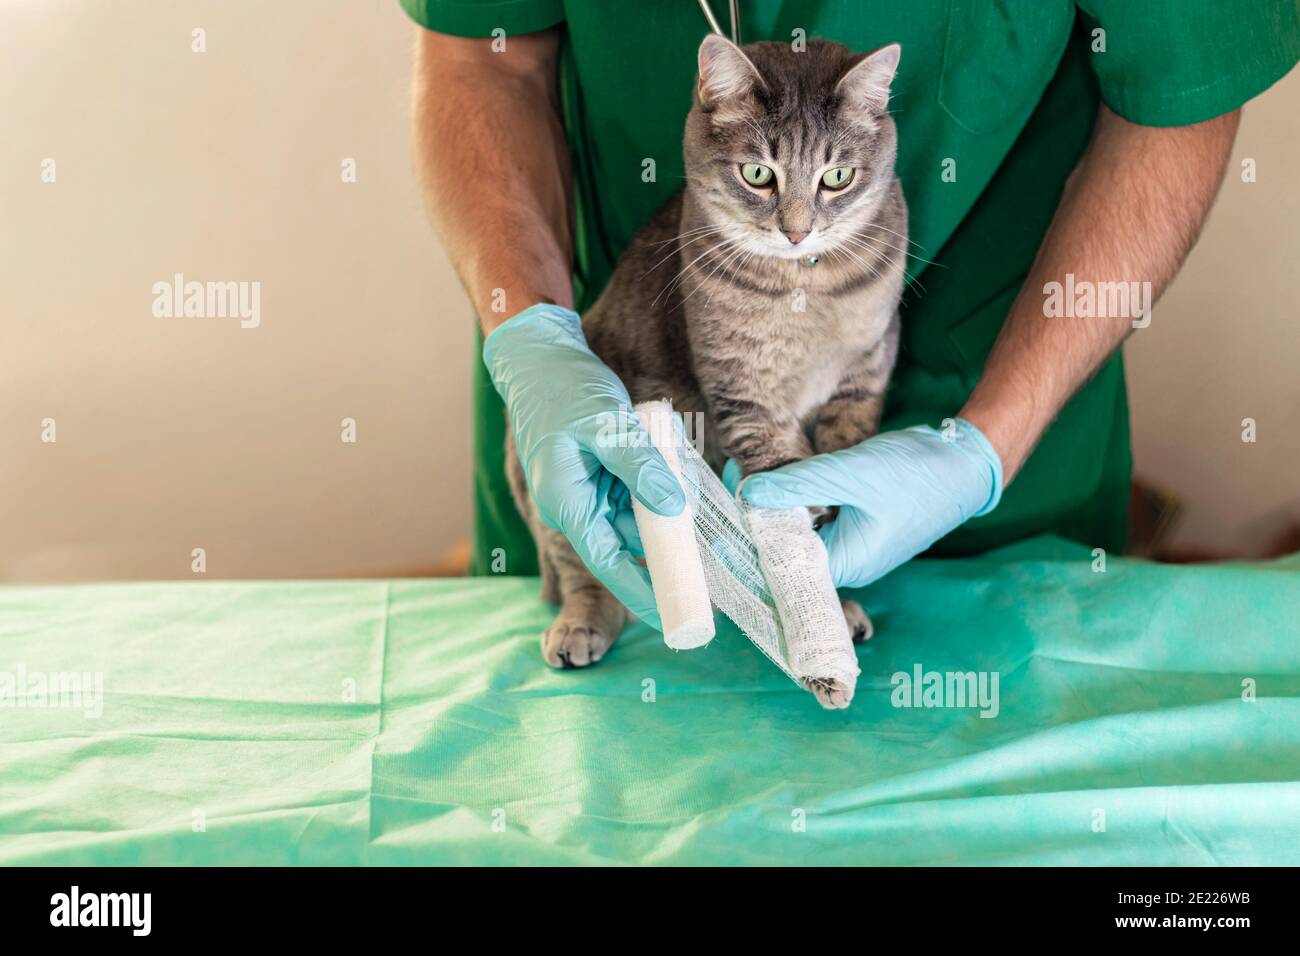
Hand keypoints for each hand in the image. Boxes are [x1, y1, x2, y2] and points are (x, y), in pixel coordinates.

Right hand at [483, 304, 684, 626]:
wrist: (539, 356)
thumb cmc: (564, 389)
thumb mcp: (608, 427)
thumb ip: (642, 470)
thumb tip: (674, 510)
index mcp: (568, 504)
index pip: (610, 562)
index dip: (643, 592)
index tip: (676, 616)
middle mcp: (578, 505)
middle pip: (630, 542)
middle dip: (669, 549)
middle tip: (713, 566)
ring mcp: (590, 490)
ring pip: (638, 515)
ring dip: (667, 513)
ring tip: (700, 507)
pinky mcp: (602, 473)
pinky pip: (637, 491)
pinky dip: (658, 487)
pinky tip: (680, 474)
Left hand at [734, 420, 1002, 588]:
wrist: (966, 464)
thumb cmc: (914, 474)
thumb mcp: (848, 473)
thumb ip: (797, 485)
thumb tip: (748, 493)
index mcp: (845, 563)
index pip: (782, 565)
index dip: (751, 540)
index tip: (724, 514)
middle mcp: (849, 563)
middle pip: (791, 551)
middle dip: (761, 521)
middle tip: (731, 484)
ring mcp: (858, 547)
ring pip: (805, 534)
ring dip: (782, 511)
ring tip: (748, 480)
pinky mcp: (863, 527)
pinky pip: (822, 523)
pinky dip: (804, 505)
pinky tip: (786, 482)